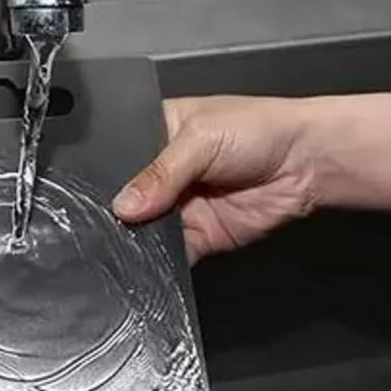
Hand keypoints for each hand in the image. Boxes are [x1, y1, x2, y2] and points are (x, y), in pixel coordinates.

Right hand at [112, 95, 320, 262]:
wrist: (308, 163)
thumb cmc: (258, 130)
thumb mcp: (200, 138)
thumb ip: (160, 174)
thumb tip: (123, 207)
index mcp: (154, 134)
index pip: (115, 157)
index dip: (101, 174)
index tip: (82, 191)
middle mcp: (160, 173)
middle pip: (126, 198)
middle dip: (117, 210)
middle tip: (102, 220)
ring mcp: (176, 207)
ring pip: (143, 229)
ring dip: (136, 237)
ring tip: (121, 240)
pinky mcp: (195, 237)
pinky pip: (169, 254)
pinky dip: (160, 261)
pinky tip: (147, 258)